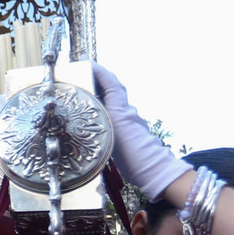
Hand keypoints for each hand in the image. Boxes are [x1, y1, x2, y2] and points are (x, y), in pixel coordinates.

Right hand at [91, 63, 189, 200]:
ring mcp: (127, 124)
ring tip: (83, 97)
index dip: (101, 72)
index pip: (112, 84)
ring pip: (113, 104)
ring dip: (100, 97)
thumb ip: (106, 112)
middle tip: (82, 78)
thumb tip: (93, 100)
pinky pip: (112, 117)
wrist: (152, 170)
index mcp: (121, 109)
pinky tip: (94, 120)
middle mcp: (125, 113)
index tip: (88, 64)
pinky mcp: (126, 136)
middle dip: (99, 81)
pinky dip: (103, 113)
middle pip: (113, 91)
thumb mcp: (116, 128)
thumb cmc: (134, 152)